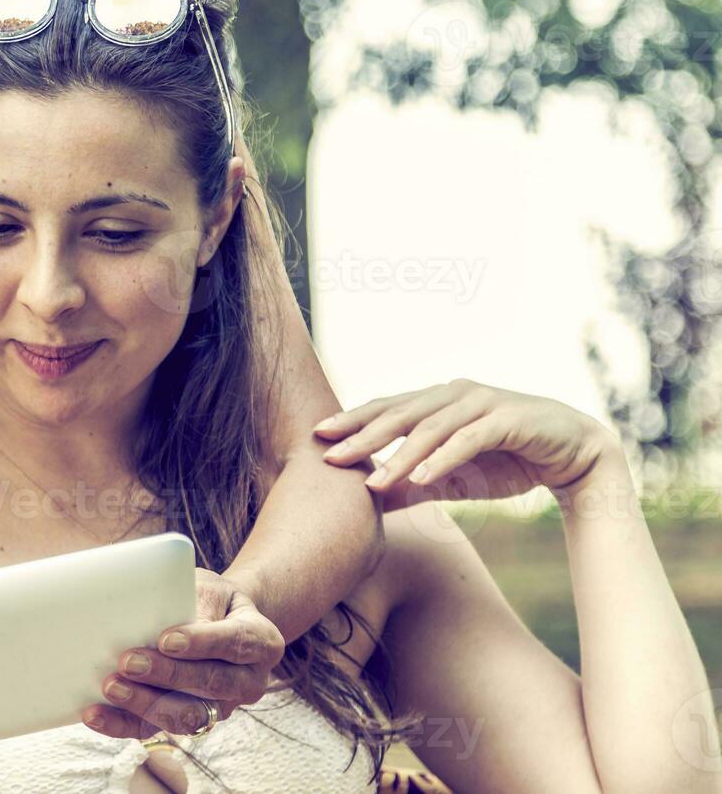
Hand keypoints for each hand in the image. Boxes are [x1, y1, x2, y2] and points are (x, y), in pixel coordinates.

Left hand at [82, 568, 283, 739]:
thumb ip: (192, 599)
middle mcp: (249, 682)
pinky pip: (156, 730)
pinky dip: (123, 724)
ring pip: (185, 716)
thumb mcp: (209, 587)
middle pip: (210, 684)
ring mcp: (221, 707)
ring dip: (145, 704)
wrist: (221, 622)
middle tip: (128, 662)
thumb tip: (153, 617)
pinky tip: (95, 714)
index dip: (201, 643)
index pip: (235, 644)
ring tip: (110, 687)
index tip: (167, 639)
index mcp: (262, 642)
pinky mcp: (189, 721)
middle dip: (167, 676)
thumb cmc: (210, 599)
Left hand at [314, 379, 620, 508]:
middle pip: (399, 414)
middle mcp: (455, 394)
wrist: (576, 457)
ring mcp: (482, 403)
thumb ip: (415, 485)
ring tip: (370, 482)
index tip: (317, 436)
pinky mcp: (509, 419)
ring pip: (430, 428)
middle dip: (362, 435)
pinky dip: (444, 458)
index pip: (386, 408)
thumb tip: (370, 500)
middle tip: (328, 454)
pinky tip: (421, 478)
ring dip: (398, 456)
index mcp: (437, 401)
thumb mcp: (454, 479)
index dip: (352, 420)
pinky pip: (469, 439)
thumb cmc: (510, 461)